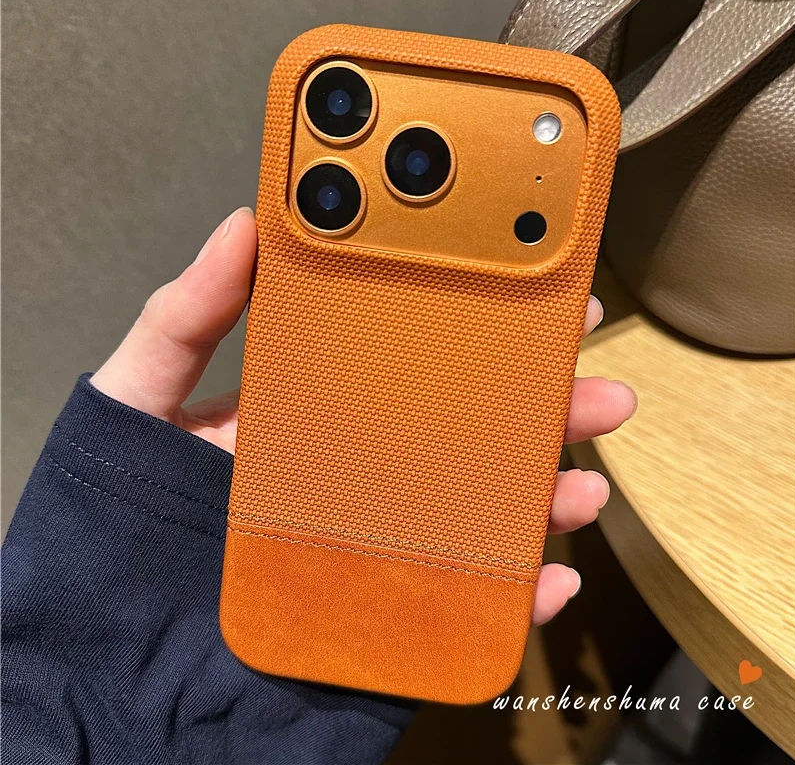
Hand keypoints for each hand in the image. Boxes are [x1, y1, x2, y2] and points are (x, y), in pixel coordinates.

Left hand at [92, 208, 636, 626]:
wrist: (108, 667)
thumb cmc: (110, 522)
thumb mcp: (138, 399)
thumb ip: (183, 317)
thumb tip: (245, 224)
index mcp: (313, 420)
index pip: (405, 364)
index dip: (469, 331)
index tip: (524, 296)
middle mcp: (357, 477)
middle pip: (462, 439)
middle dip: (534, 411)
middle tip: (590, 382)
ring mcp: (374, 547)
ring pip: (477, 516)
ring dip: (540, 497)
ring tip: (580, 483)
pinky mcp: (381, 615)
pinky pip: (461, 606)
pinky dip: (513, 595)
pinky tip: (548, 577)